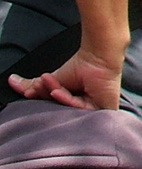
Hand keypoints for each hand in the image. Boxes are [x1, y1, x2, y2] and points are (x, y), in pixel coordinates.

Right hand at [7, 46, 122, 110]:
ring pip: (67, 110)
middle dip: (46, 96)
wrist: (97, 55)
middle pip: (59, 110)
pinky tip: (58, 90)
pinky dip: (66, 99)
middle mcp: (84, 111)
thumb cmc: (80, 67)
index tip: (33, 88)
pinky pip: (80, 110)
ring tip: (47, 81)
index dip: (42, 98)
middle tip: (39, 85)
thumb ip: (31, 84)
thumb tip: (11, 80)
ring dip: (55, 94)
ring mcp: (94, 112)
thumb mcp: (51, 80)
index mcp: (74, 106)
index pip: (53, 108)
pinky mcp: (103, 110)